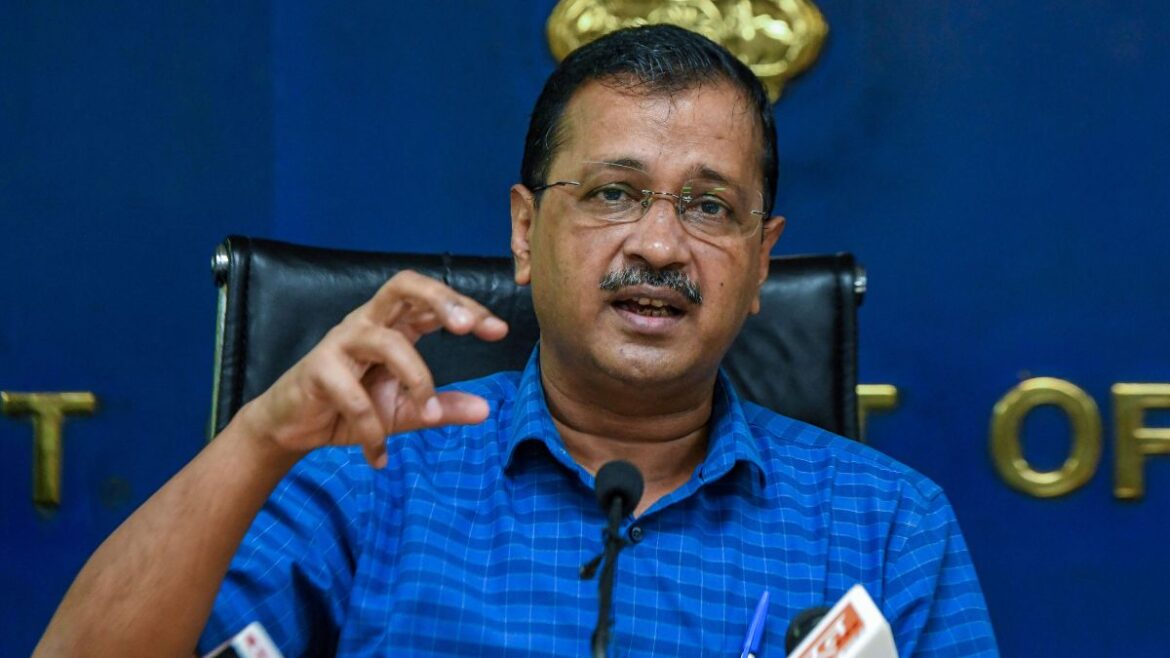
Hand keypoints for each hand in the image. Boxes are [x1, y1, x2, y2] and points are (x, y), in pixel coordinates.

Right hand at [237, 270, 508, 466]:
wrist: (292, 428)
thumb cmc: (351, 408)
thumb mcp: (404, 410)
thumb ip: (443, 408)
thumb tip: (487, 410)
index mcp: (393, 325)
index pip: (431, 301)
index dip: (466, 307)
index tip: (499, 330)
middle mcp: (368, 324)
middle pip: (403, 286)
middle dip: (440, 300)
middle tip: (467, 327)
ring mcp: (340, 343)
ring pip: (386, 342)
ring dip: (416, 378)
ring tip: (427, 415)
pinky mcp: (318, 371)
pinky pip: (354, 396)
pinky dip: (371, 429)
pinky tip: (379, 455)